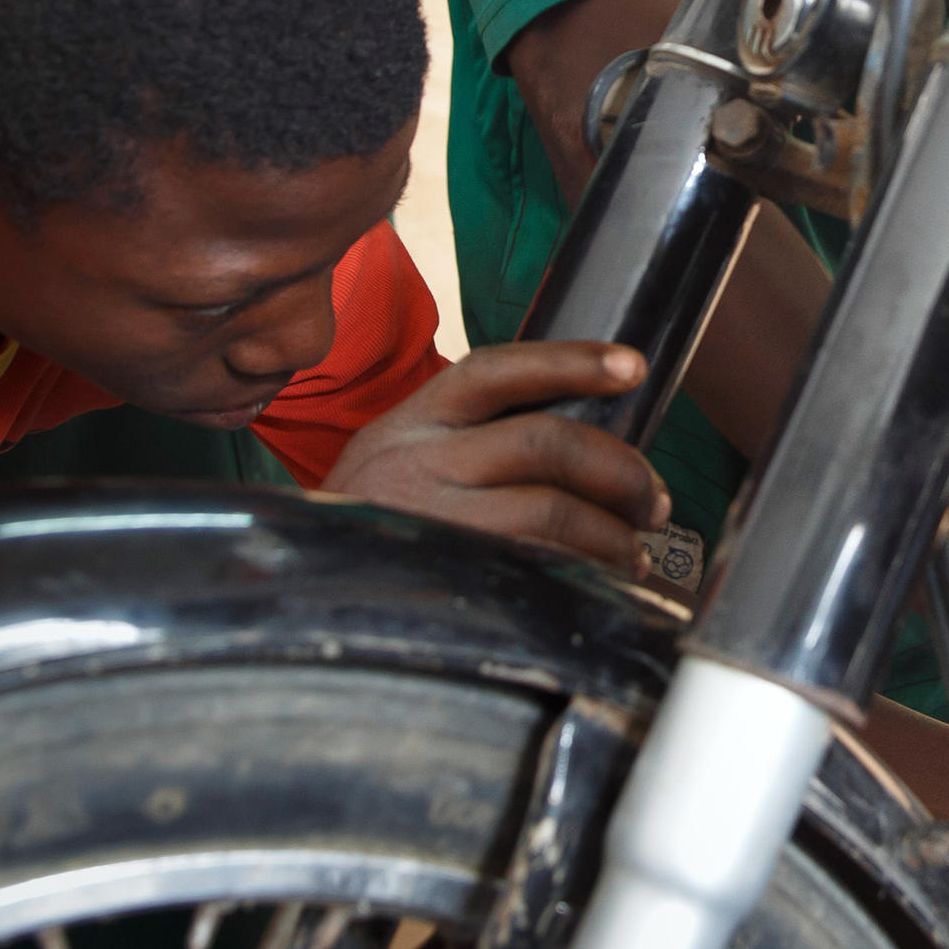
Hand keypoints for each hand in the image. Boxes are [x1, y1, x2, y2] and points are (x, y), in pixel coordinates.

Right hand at [324, 341, 666, 564]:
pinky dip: (578, 577)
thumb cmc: (373, 516)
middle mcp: (416, 458)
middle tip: (653, 503)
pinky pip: (528, 572)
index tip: (633, 367)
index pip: (499, 370)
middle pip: (544, 443)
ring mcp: (425, 520)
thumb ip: (471, 438)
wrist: (295, 582)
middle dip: (619, 472)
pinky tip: (597, 585)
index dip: (572, 363)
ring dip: (609, 534)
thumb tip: (586, 449)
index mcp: (415, 416)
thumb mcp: (400, 453)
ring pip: (545, 513)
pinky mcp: (438, 576)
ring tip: (634, 553)